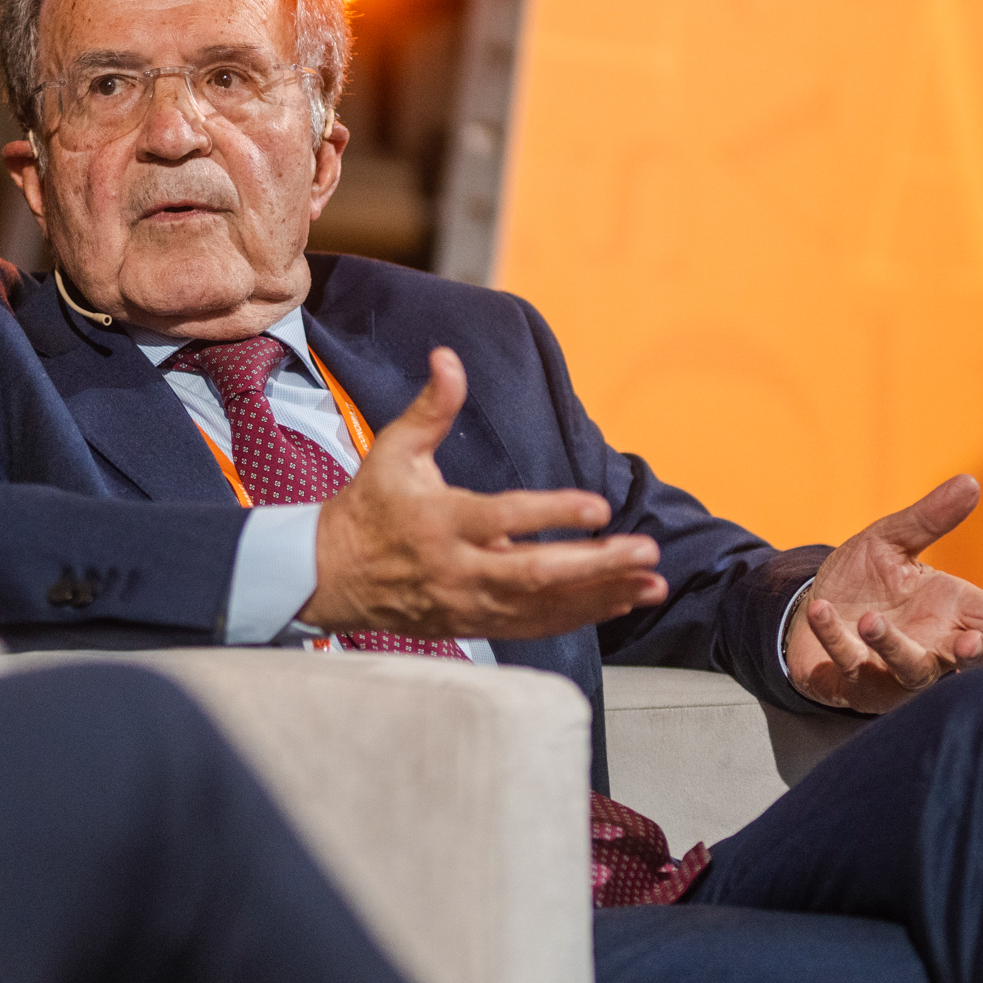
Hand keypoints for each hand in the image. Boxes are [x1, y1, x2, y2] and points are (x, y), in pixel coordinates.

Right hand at [306, 346, 667, 638]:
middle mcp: (456, 568)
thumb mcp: (393, 450)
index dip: (552, 514)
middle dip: (596, 566)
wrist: (331, 577)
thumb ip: (431, 408)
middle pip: (534, 573)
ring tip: (651, 583)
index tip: (598, 507)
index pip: (503, 519)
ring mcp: (467, 603)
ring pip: (543, 606)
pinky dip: (579, 616)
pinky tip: (619, 602)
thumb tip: (449, 357)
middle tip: (645, 552)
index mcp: (438, 521)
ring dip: (601, 595)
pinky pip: (534, 625)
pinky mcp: (474, 625)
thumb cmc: (369, 507)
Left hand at [785, 474, 982, 712]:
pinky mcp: (858, 683)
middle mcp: (934, 645)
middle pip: (966, 657)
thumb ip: (928, 520)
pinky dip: (835, 637)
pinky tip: (822, 611)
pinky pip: (849, 662)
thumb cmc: (864, 581)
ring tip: (871, 621)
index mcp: (952, 610)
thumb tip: (970, 482)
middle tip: (971, 643)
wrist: (811, 611)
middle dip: (971, 652)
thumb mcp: (890, 542)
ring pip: (911, 668)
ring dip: (893, 647)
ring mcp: (897, 670)